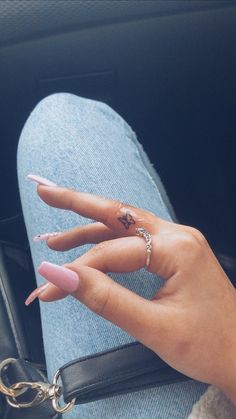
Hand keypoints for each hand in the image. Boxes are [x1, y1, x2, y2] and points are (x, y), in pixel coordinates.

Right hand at [27, 183, 235, 401]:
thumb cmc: (210, 345)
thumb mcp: (154, 327)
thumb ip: (105, 298)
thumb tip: (61, 276)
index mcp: (178, 248)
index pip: (113, 251)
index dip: (78, 269)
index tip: (49, 287)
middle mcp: (178, 236)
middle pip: (119, 214)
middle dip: (79, 204)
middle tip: (46, 193)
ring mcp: (178, 243)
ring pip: (125, 227)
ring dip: (90, 229)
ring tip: (57, 239)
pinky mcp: (175, 254)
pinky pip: (136, 241)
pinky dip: (108, 243)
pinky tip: (89, 247)